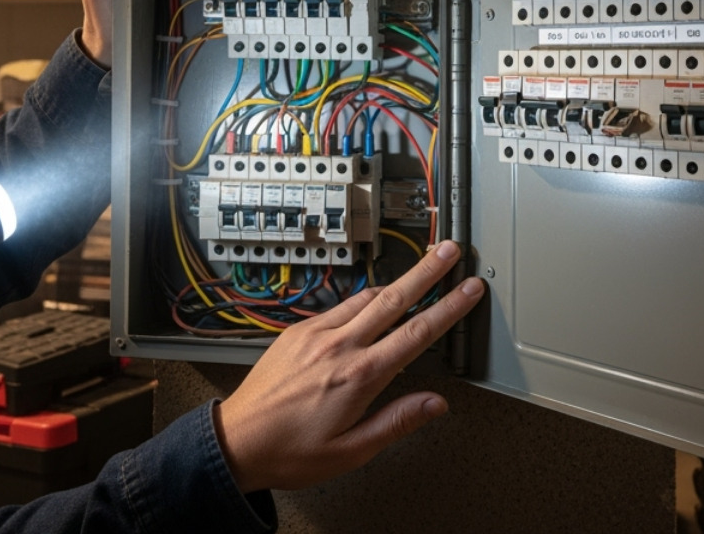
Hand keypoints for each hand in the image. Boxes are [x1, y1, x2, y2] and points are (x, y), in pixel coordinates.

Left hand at [213, 240, 483, 491]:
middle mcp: (337, 347)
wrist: (236, 442)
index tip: (467, 290)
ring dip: (397, 282)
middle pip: (393, 299)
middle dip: (426, 272)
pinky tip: (372, 301)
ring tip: (420, 270)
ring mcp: (315, 335)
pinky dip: (363, 298)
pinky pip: (339, 306)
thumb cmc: (289, 452)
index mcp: (358, 377)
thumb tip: (434, 404)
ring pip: (365, 297)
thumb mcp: (351, 451)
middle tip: (449, 251)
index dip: (448, 308)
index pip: (416, 334)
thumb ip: (397, 422)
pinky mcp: (297, 332)